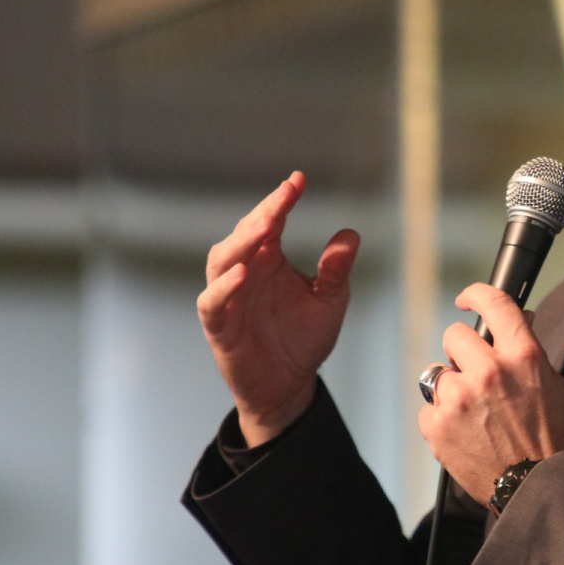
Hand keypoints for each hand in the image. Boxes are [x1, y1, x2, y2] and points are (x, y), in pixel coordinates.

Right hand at [196, 171, 359, 446]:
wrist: (289, 385)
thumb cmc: (304, 338)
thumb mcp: (329, 301)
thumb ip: (336, 270)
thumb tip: (350, 234)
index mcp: (270, 260)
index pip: (271, 222)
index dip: (281, 200)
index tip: (298, 180)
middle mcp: (246, 273)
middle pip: (244, 235)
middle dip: (262, 214)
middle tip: (283, 198)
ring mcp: (229, 298)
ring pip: (222, 261)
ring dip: (240, 243)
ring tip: (264, 228)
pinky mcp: (219, 326)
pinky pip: (213, 302)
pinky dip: (224, 288)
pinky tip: (243, 274)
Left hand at [418, 283, 563, 507]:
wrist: (534, 487)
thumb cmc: (549, 437)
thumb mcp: (554, 385)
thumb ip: (529, 351)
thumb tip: (516, 320)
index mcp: (523, 356)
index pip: (495, 303)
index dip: (476, 294)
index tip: (467, 299)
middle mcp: (489, 371)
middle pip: (455, 335)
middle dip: (463, 351)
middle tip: (474, 372)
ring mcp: (460, 398)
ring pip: (438, 372)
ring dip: (451, 387)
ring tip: (471, 411)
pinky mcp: (438, 425)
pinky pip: (429, 407)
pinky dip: (442, 418)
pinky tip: (463, 432)